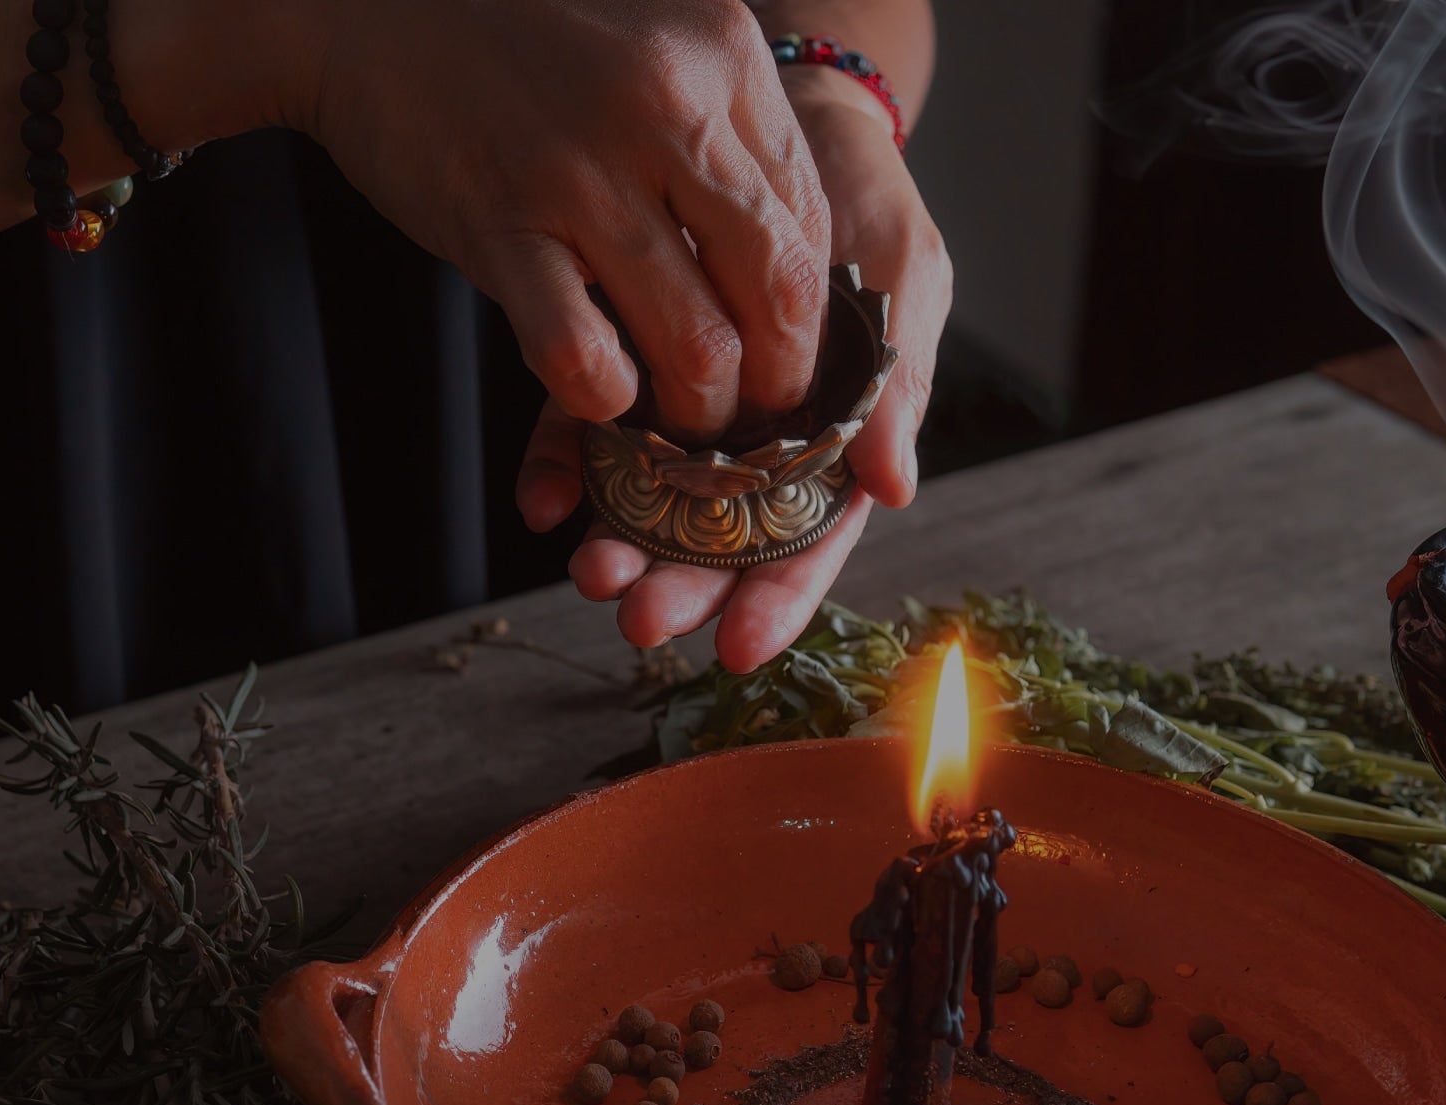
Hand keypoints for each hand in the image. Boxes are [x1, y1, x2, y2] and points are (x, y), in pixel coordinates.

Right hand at [288, 0, 834, 435]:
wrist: (367, 8)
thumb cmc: (518, 41)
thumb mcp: (650, 49)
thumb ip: (719, 133)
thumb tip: (785, 259)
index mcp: (723, 58)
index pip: (812, 221)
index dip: (811, 315)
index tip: (789, 358)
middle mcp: (666, 108)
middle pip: (775, 289)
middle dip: (777, 379)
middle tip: (752, 414)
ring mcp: (581, 171)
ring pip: (695, 342)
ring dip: (696, 412)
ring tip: (681, 425)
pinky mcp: (499, 226)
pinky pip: (581, 354)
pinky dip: (604, 398)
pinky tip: (600, 396)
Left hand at [515, 64, 952, 671]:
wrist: (793, 114)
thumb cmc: (867, 202)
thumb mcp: (904, 280)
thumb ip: (897, 384)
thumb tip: (895, 489)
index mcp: (831, 439)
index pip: (807, 541)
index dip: (776, 600)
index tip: (736, 648)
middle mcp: (751, 440)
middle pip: (714, 540)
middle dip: (677, 585)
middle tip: (636, 617)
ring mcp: (681, 406)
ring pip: (646, 498)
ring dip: (616, 540)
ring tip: (585, 568)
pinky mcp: (622, 359)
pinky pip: (586, 428)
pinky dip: (562, 469)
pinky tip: (541, 499)